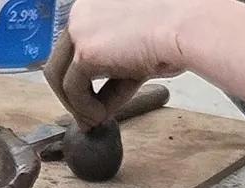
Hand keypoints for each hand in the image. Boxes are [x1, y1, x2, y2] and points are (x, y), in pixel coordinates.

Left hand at [45, 2, 182, 127]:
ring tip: (97, 119)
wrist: (187, 27)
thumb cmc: (175, 33)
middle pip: (57, 62)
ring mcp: (80, 30)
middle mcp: (81, 12)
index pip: (72, 48)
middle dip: (69, 96)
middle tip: (86, 118)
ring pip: (59, 77)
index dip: (78, 80)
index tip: (89, 103)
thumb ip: (114, 73)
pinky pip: (74, 90)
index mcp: (93, 6)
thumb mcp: (136, 55)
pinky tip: (102, 115)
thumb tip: (99, 107)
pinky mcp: (86, 51)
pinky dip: (85, 109)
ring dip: (76, 105)